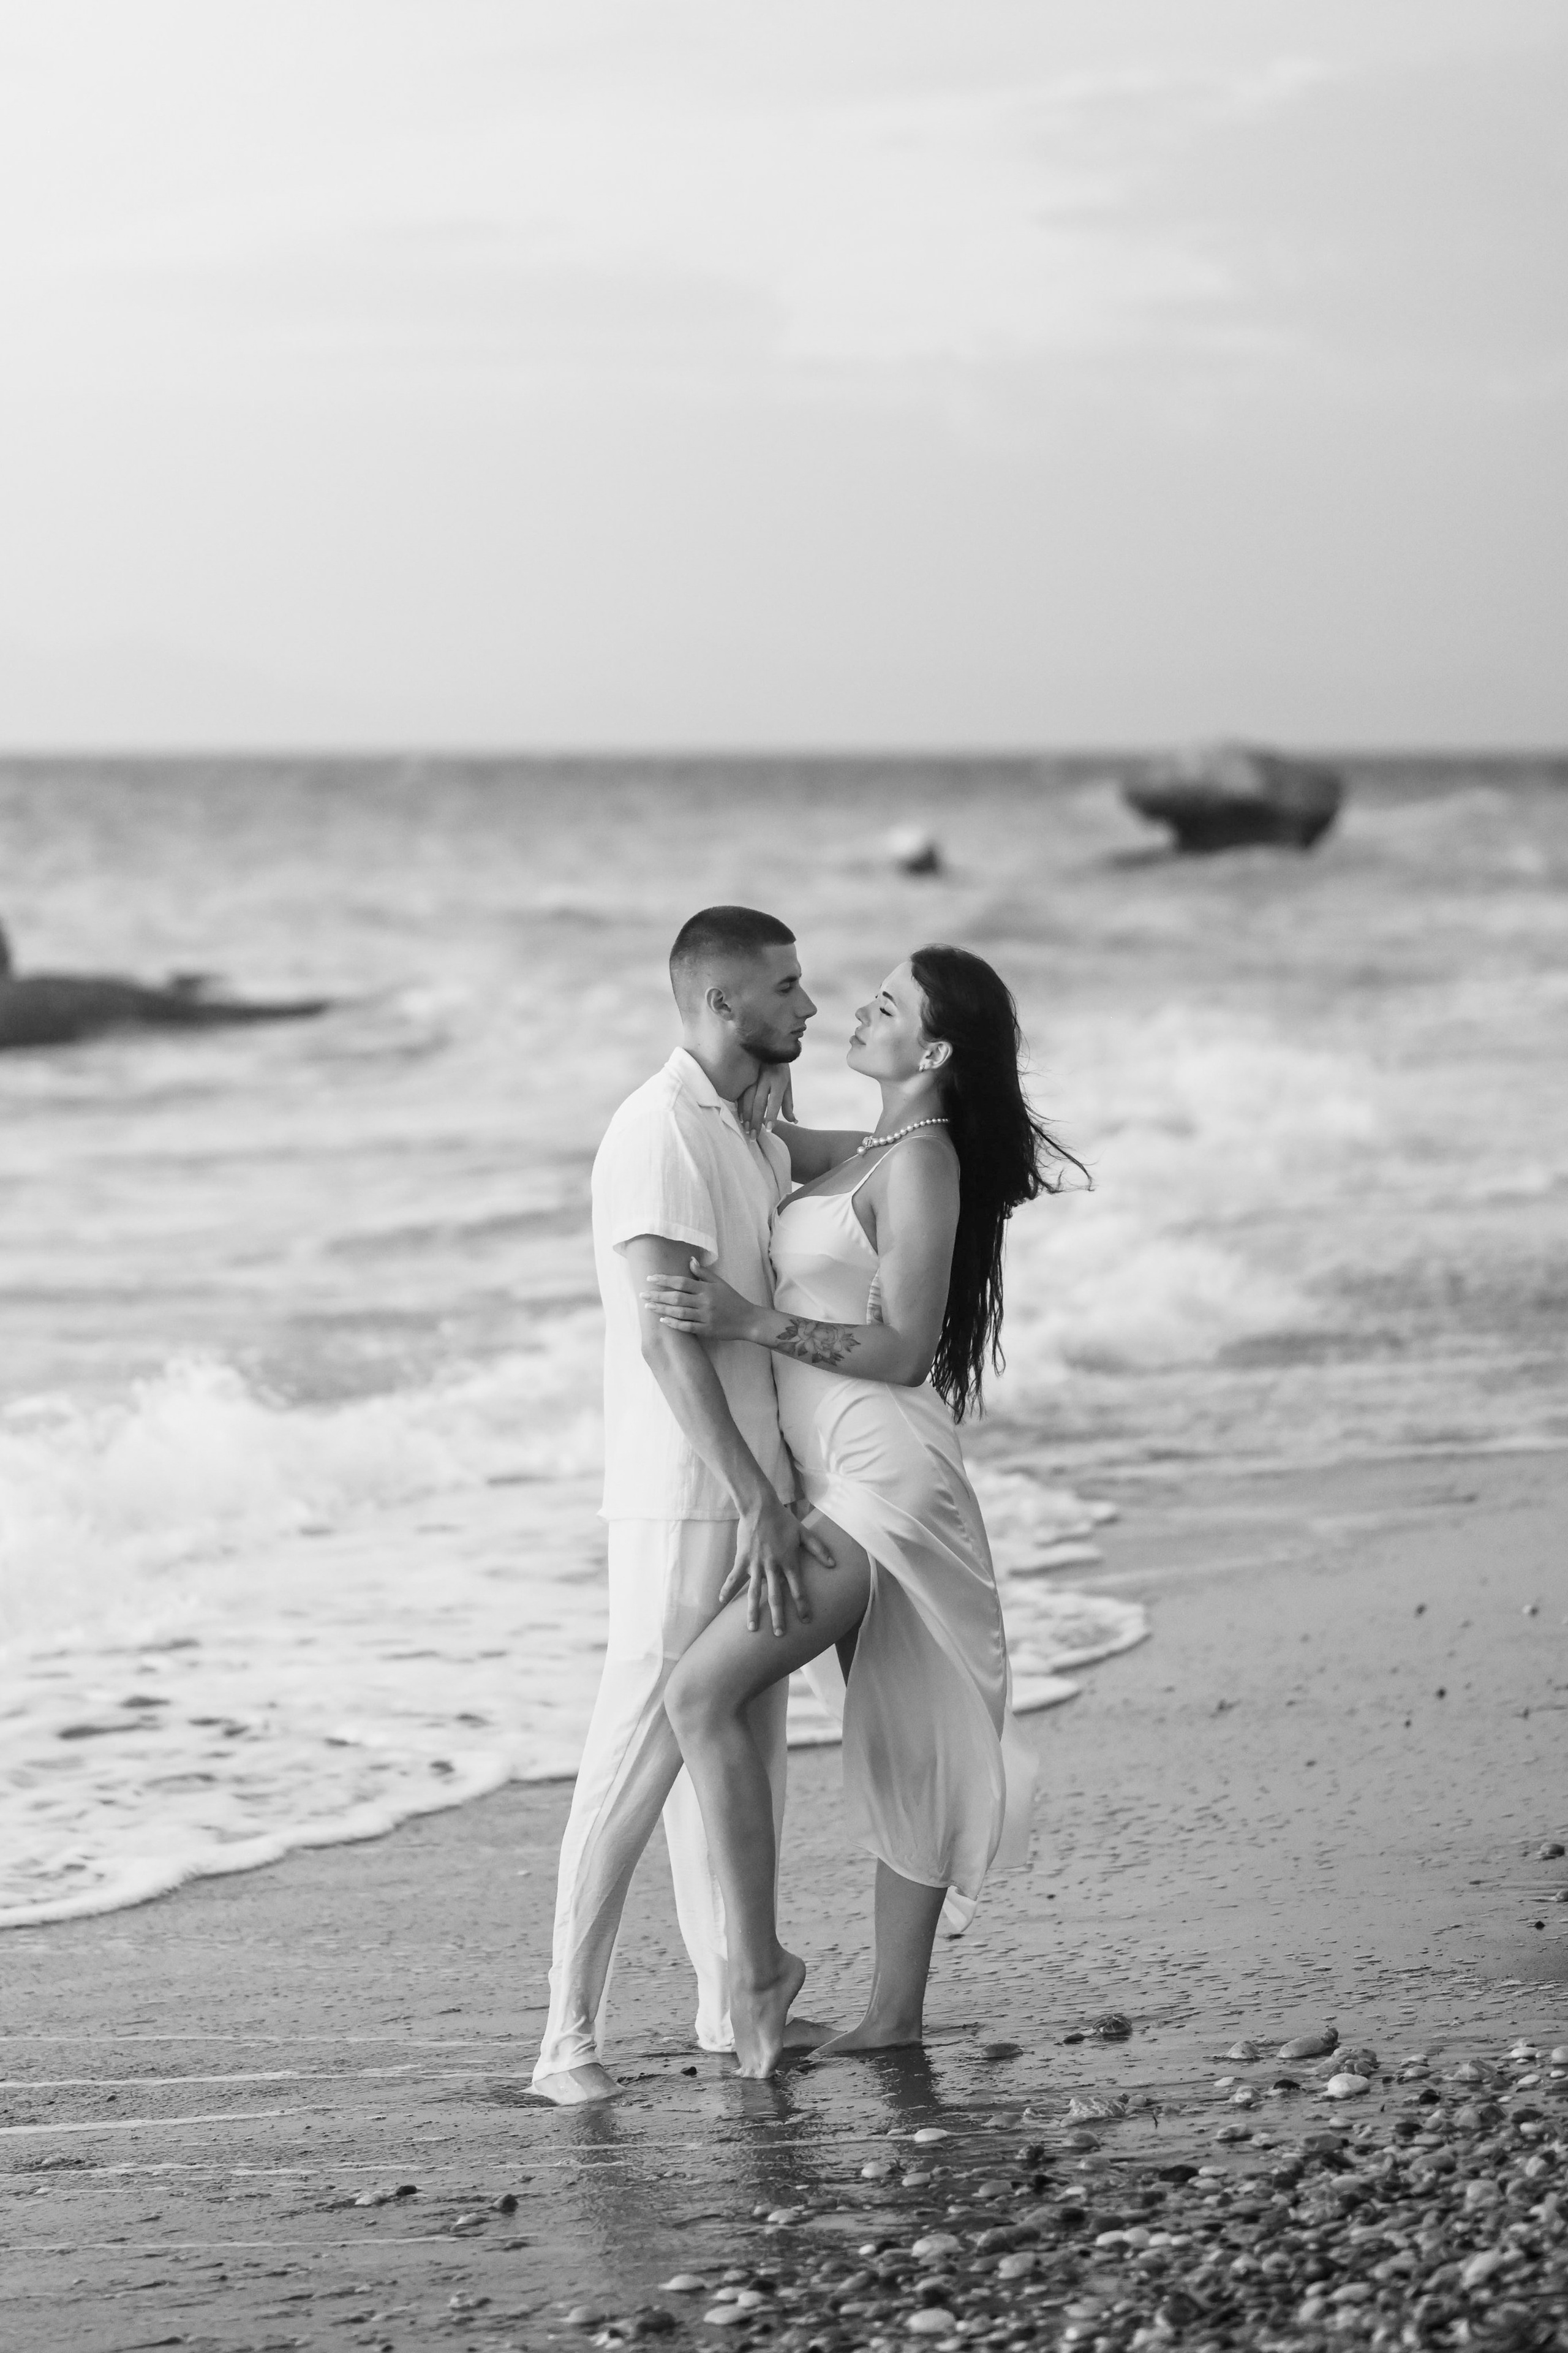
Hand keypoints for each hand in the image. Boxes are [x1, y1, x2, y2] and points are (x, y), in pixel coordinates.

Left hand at [643, 1256, 761, 1341]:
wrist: (747, 1320)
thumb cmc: (732, 1299)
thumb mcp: (720, 1283)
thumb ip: (703, 1273)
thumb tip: (690, 1260)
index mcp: (706, 1288)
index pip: (681, 1282)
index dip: (664, 1280)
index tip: (650, 1278)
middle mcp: (704, 1302)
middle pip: (676, 1297)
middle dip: (657, 1296)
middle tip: (642, 1295)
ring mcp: (705, 1317)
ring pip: (679, 1312)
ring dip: (661, 1310)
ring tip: (648, 1307)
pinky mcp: (706, 1330)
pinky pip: (687, 1327)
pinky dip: (674, 1324)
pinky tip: (663, 1320)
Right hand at [721, 1495, 836, 1635]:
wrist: (760, 1507)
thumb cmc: (784, 1520)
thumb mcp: (804, 1533)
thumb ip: (819, 1549)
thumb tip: (834, 1564)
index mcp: (789, 1561)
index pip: (798, 1588)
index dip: (802, 1605)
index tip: (806, 1621)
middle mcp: (772, 1566)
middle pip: (775, 1596)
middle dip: (778, 1617)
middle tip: (780, 1634)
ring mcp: (755, 1564)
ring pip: (753, 1593)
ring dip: (753, 1611)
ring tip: (752, 1628)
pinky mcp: (742, 1559)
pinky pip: (734, 1577)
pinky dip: (727, 1589)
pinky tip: (722, 1602)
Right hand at [737, 1065, 793, 1139]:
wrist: (769, 1046)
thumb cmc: (780, 1070)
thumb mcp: (787, 1085)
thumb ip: (788, 1104)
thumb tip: (793, 1120)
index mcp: (779, 1080)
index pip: (775, 1100)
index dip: (771, 1115)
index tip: (769, 1129)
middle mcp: (765, 1077)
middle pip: (759, 1102)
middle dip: (756, 1120)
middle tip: (754, 1136)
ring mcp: (752, 1076)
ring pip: (747, 1098)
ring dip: (745, 1115)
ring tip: (745, 1128)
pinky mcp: (743, 1075)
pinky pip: (739, 1093)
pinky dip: (739, 1106)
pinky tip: (739, 1117)